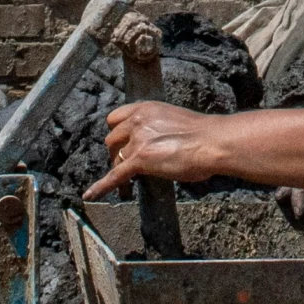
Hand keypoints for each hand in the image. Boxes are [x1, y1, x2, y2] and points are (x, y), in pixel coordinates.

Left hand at [86, 102, 226, 198]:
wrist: (213, 142)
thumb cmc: (204, 135)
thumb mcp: (175, 121)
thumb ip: (159, 128)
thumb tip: (157, 145)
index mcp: (146, 108)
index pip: (115, 118)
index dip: (118, 133)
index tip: (123, 143)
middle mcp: (137, 121)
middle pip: (112, 139)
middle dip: (117, 152)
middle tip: (129, 165)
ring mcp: (137, 140)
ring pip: (115, 157)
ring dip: (120, 168)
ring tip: (129, 182)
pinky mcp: (139, 160)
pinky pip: (115, 175)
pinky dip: (101, 186)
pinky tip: (90, 195)